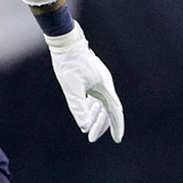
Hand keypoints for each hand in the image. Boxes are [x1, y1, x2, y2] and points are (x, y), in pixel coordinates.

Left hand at [45, 24, 124, 142]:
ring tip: (88, 129)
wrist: (66, 42)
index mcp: (104, 87)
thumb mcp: (71, 88)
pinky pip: (95, 96)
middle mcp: (105, 84)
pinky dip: (91, 107)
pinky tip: (86, 112)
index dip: (116, 126)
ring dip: (95, 116)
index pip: (114, 111)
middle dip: (100, 125)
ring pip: (101, 103)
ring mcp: (99, 80)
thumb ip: (79, 107)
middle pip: (107, 110)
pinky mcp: (92, 77)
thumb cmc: (68, 64)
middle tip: (91, 138)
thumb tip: (84, 126)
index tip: (117, 140)